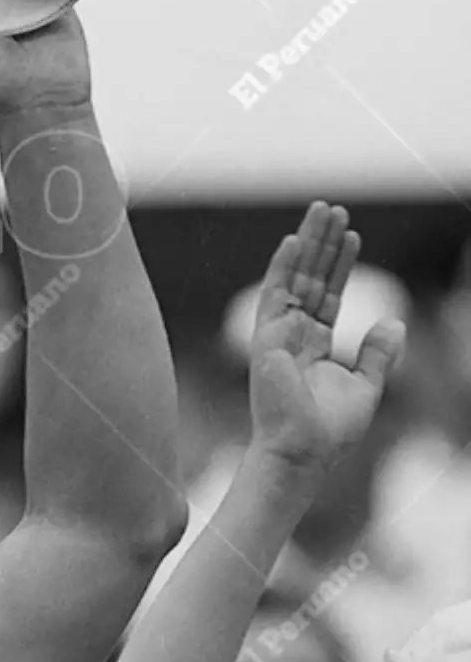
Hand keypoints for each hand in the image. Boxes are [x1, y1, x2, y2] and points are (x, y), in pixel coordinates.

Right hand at [249, 202, 405, 472]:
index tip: (352, 235)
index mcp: (313, 344)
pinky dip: (283, 266)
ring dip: (308, 243)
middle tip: (332, 209)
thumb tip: (394, 320)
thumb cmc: (328, 430)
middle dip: (323, 243)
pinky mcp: (267, 338)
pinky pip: (275, 294)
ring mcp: (277, 333)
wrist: (303, 452)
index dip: (341, 264)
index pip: (329, 294)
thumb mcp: (366, 387)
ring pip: (294, 277)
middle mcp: (292, 333)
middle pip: (310, 278)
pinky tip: (294, 241)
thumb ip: (377, 353)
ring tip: (322, 211)